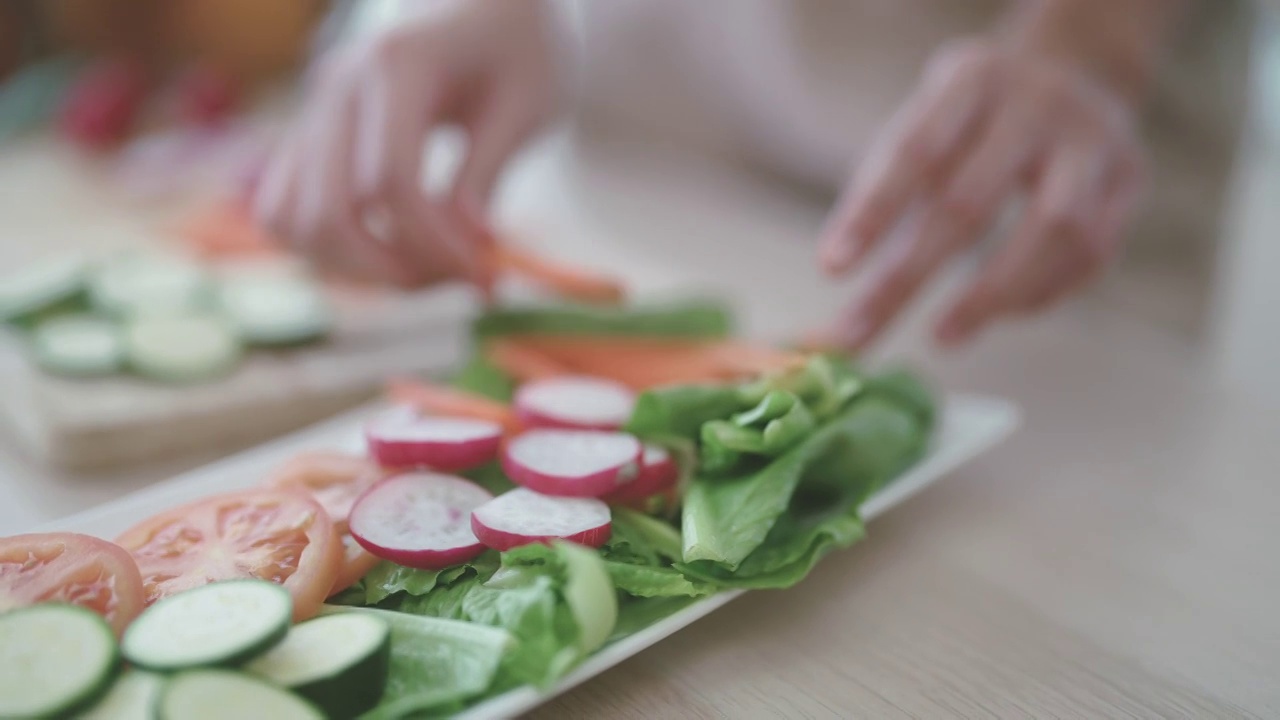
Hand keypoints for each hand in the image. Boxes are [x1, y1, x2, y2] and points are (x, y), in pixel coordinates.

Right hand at [252, 0, 560, 287]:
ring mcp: (313, 109)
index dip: (433, 245)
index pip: (388, 182)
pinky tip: (388, 253)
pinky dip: (325, 249)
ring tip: (422, 271)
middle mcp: (337, 85)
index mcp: (396, 65)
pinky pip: (282, 208)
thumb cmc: (520, 49)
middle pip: (326, 212)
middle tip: (456, 281)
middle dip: (392, 270)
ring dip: (354, 269)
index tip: (484, 275)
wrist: (488, 6)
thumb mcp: (526, 106)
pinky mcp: (308, 134)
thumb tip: (464, 246)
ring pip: (289, 218)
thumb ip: (487, 174)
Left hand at [817, 38, 1144, 348]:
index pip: (916, 150)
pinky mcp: (1129, 180)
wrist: (1078, 72)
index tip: (831, 270)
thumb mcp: (922, 127)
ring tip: (942, 336)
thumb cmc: (972, 122)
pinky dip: (1039, 293)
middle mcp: (1039, 104)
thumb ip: (881, 192)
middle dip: (907, 278)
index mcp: (973, 79)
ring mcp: (1093, 141)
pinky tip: (997, 314)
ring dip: (993, 295)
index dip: (873, 212)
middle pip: (971, 201)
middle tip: (860, 335)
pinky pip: (1090, 253)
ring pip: (1055, 230)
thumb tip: (836, 271)